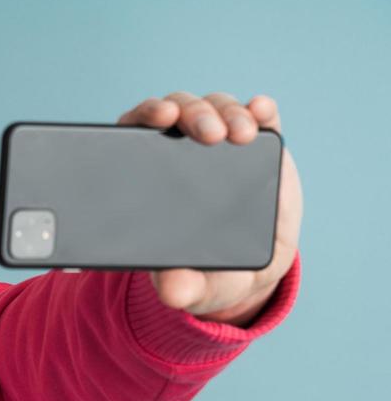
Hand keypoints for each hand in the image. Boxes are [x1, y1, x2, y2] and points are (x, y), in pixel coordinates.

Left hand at [116, 92, 301, 326]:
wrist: (253, 270)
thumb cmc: (212, 274)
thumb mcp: (197, 287)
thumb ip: (182, 288)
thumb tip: (171, 291)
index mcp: (151, 177)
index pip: (137, 133)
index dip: (144, 116)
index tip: (159, 118)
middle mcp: (182, 151)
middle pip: (178, 111)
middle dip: (192, 113)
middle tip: (209, 135)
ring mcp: (221, 145)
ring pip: (215, 109)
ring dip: (226, 112)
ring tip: (241, 135)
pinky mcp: (260, 145)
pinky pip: (257, 116)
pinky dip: (259, 109)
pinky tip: (263, 110)